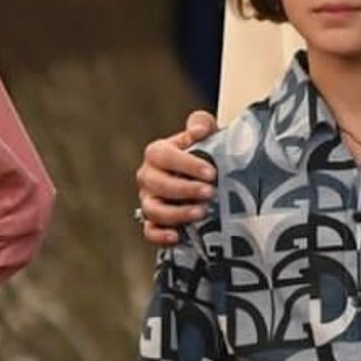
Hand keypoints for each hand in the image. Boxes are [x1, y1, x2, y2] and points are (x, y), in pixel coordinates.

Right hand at [136, 115, 218, 246]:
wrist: (206, 174)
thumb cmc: (205, 151)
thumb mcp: (206, 134)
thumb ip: (201, 124)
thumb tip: (199, 129)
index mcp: (157, 153)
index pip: (164, 156)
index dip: (187, 165)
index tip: (211, 173)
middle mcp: (148, 177)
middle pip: (158, 185)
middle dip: (185, 190)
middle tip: (210, 192)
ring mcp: (149, 200)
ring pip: (153, 210)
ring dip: (177, 213)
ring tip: (202, 213)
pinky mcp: (153, 221)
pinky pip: (149, 231)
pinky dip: (160, 235)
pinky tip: (177, 236)